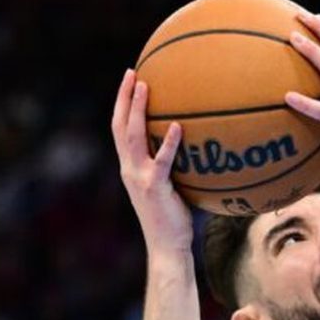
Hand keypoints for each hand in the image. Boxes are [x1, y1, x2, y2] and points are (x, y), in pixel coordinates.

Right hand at [111, 69, 191, 256]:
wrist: (168, 247)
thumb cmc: (174, 220)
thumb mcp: (172, 187)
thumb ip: (176, 167)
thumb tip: (199, 147)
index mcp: (130, 167)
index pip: (120, 129)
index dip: (121, 105)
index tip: (129, 80)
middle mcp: (129, 168)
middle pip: (120, 125)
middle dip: (123, 97)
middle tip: (132, 72)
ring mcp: (139, 177)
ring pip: (133, 136)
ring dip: (137, 110)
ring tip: (145, 86)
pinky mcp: (155, 187)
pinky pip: (161, 160)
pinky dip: (168, 142)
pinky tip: (176, 126)